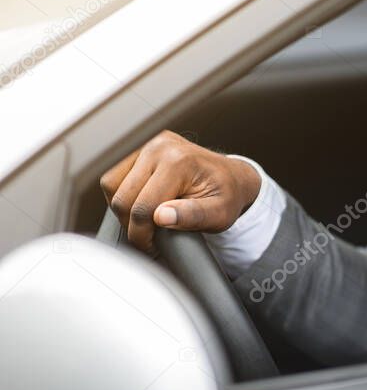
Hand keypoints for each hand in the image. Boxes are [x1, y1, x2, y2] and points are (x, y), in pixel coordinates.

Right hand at [99, 130, 261, 252]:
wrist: (231, 176)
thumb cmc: (227, 195)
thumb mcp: (220, 213)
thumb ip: (193, 216)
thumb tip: (161, 217)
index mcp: (179, 161)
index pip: (143, 208)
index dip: (143, 235)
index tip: (152, 247)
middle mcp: (159, 146)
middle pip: (122, 198)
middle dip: (132, 224)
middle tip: (150, 235)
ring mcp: (147, 143)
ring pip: (110, 185)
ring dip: (123, 207)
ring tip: (146, 217)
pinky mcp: (139, 146)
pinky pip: (113, 175)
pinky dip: (120, 192)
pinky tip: (140, 200)